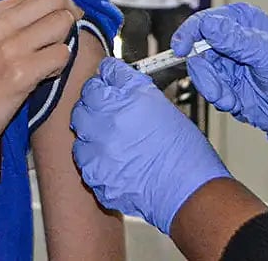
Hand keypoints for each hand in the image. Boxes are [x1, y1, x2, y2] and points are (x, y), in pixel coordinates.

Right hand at [0, 0, 80, 158]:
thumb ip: (10, 23)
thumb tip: (54, 12)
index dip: (56, 9)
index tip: (53, 30)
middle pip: (56, 0)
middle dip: (66, 20)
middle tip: (59, 43)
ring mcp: (7, 48)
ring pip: (63, 24)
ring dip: (63, 44)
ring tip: (47, 62)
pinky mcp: (20, 74)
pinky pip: (62, 55)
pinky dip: (59, 68)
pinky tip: (43, 78)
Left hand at [72, 58, 230, 234]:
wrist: (187, 191)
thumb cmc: (183, 151)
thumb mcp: (162, 105)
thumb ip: (132, 87)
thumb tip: (116, 77)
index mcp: (127, 101)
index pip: (99, 80)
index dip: (103, 82)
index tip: (106, 85)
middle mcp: (108, 124)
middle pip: (83, 106)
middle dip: (93, 106)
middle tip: (107, 111)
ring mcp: (98, 153)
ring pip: (79, 135)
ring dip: (91, 134)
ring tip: (112, 140)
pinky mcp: (96, 177)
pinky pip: (85, 163)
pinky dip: (95, 160)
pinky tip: (113, 160)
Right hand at [171, 3, 267, 154]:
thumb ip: (237, 39)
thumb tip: (209, 25)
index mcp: (243, 20)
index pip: (206, 20)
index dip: (190, 33)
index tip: (183, 50)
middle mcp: (231, 38)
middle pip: (196, 48)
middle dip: (206, 73)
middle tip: (218, 90)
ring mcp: (226, 61)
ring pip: (200, 71)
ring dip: (213, 89)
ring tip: (231, 99)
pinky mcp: (224, 83)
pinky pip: (208, 88)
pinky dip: (219, 98)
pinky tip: (236, 102)